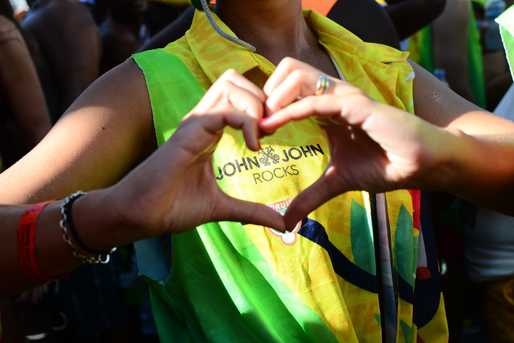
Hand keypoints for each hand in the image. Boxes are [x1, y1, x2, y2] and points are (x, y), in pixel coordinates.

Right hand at [113, 69, 284, 234]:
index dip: (262, 108)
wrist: (141, 216)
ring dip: (256, 104)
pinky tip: (254, 147)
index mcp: (209, 131)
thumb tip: (281, 224)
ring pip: (232, 85)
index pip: (238, 97)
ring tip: (263, 135)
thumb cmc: (172, 207)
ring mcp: (195, 123)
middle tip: (271, 130)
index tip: (274, 136)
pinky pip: (225, 111)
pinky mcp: (190, 132)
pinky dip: (247, 122)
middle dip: (263, 98)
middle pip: (236, 80)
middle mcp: (202, 121)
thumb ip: (251, 211)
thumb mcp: (221, 207)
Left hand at [261, 58, 451, 228]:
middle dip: (263, 92)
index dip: (265, 106)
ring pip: (296, 75)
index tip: (249, 131)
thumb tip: (287, 221)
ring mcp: (343, 97)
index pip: (286, 91)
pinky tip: (273, 125)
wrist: (421, 165)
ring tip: (260, 124)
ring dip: (272, 96)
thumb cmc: (384, 165)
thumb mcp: (337, 182)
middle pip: (286, 71)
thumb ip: (310, 197)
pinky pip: (316, 100)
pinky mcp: (356, 104)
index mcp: (325, 108)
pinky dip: (290, 111)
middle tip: (252, 123)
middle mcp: (331, 96)